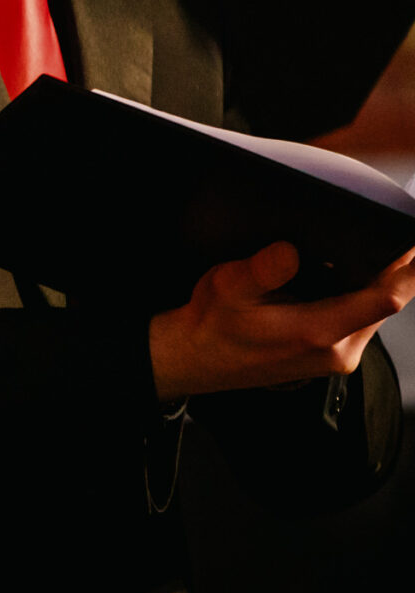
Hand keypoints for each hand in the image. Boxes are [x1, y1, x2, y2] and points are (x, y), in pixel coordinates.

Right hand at [148, 242, 414, 401]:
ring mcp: (339, 356)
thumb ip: (262, 270)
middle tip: (393, 234)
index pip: (384, 299)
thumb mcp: (226, 286)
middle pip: (388, 302)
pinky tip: (348, 277)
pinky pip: (365, 320)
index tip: (411, 242)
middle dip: (395, 268)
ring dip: (379, 282)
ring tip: (370, 249)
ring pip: (378, 311)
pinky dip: (365, 296)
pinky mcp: (335, 355)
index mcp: (316, 332)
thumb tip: (291, 249)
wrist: (198, 358)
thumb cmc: (212, 325)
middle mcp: (337, 350)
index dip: (406, 268)